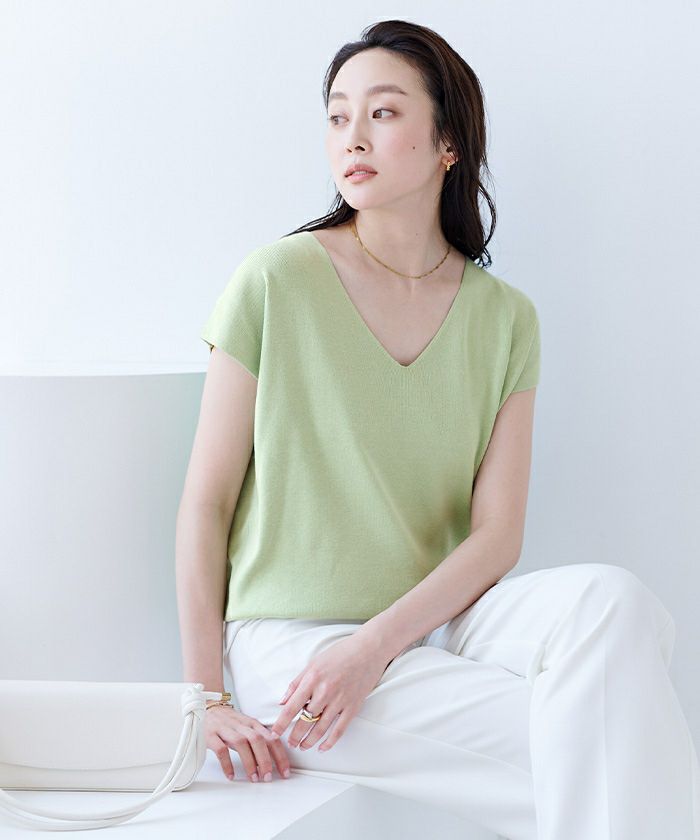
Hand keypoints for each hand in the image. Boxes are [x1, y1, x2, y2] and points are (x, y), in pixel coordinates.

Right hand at [204, 704, 291, 781]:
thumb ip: (259, 740)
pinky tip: (231, 775)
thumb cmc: (229, 722)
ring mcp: (225, 728)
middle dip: (265, 760)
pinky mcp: (211, 734)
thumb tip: (273, 761)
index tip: (285, 772)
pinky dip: (227, 764)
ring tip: (254, 779)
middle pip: (258, 740)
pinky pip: (221, 749)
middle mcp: (241, 725)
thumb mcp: (246, 728)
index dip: (280, 755)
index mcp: (253, 723)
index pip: (271, 738)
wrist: (207, 708)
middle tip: (268, 778)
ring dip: (249, 762)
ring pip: (241, 743)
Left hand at [270, 632, 391, 751]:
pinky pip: (339, 729)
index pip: (292, 707)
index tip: (273, 733)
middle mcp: (325, 691)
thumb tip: (282, 701)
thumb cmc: (339, 654)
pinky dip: (330, 742)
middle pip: (305, 721)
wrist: (368, 650)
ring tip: (302, 746)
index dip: (281, 723)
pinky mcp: (353, 707)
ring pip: (321, 728)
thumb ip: (296, 683)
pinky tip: (322, 748)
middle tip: (289, 743)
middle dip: (294, 735)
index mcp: (312, 679)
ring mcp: (340, 701)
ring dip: (309, 741)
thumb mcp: (313, 663)